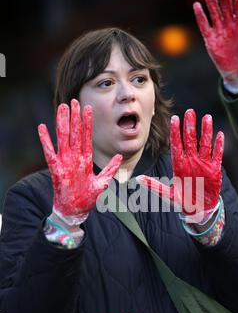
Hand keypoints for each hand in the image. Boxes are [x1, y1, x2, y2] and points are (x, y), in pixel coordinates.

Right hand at [38, 99, 122, 224]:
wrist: (75, 211)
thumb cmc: (87, 198)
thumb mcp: (103, 183)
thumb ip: (111, 169)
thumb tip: (119, 156)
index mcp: (85, 159)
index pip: (87, 137)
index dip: (87, 123)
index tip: (88, 109)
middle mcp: (74, 157)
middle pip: (75, 133)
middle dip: (75, 117)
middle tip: (74, 101)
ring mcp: (64, 162)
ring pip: (63, 138)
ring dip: (62, 123)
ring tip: (61, 108)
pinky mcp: (56, 169)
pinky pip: (49, 152)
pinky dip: (46, 140)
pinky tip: (42, 128)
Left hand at [137, 109, 223, 222]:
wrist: (199, 210)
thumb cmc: (183, 201)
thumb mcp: (168, 195)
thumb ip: (154, 186)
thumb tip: (138, 180)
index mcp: (179, 165)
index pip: (177, 145)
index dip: (176, 132)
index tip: (174, 118)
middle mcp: (191, 161)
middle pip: (191, 140)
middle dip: (190, 126)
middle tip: (190, 111)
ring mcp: (203, 164)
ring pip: (205, 144)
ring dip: (206, 131)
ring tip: (206, 118)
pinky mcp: (214, 170)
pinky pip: (216, 155)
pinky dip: (218, 146)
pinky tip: (219, 135)